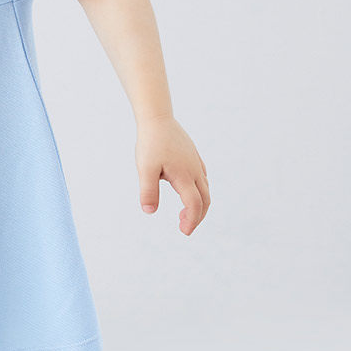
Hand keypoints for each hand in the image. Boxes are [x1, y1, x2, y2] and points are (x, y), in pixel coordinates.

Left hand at [135, 115, 209, 234]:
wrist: (157, 119)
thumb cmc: (150, 144)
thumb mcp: (145, 169)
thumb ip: (148, 191)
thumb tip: (149, 211)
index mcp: (184, 176)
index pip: (195, 204)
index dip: (192, 220)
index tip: (184, 231)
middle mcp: (195, 171)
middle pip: (205, 200)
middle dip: (197, 217)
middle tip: (183, 227)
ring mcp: (196, 164)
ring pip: (205, 190)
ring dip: (198, 205)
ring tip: (182, 214)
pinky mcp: (193, 158)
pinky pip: (202, 179)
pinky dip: (198, 193)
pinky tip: (185, 192)